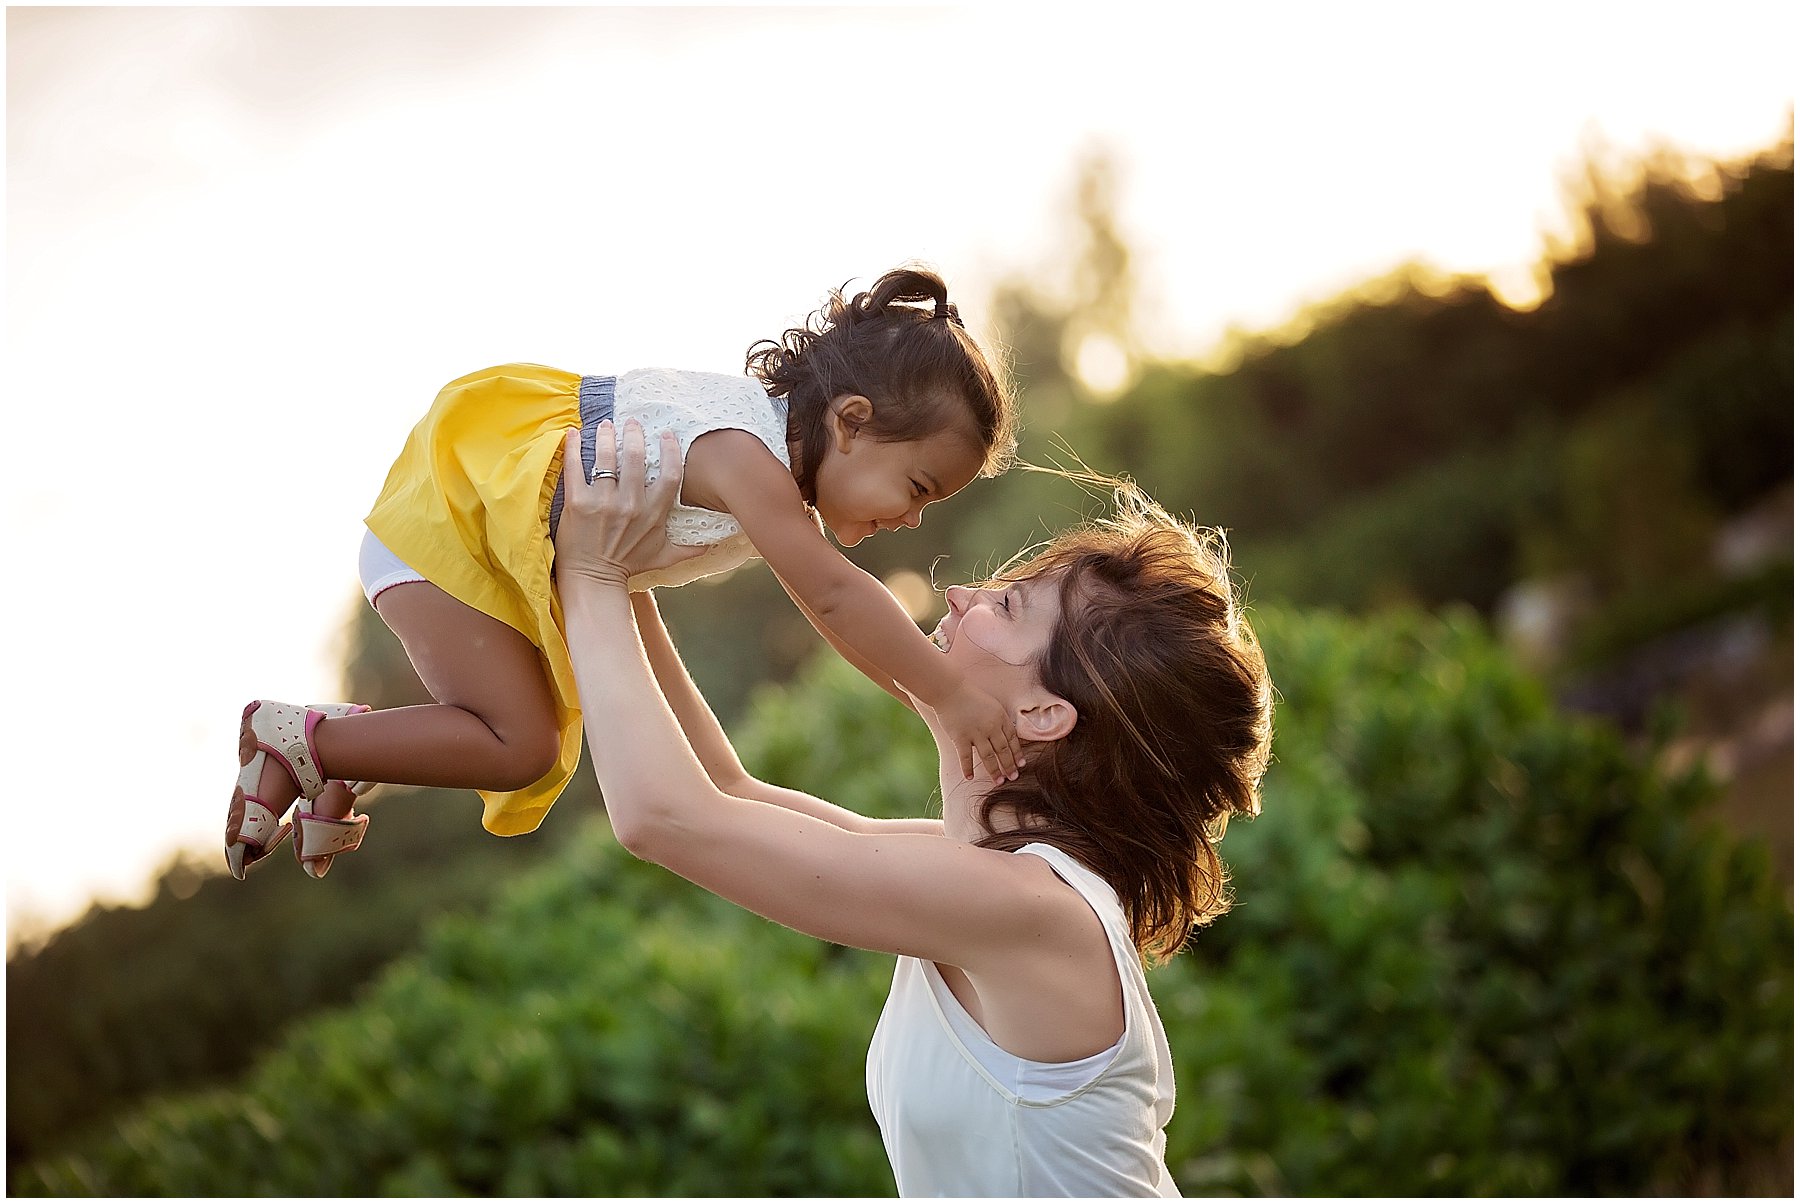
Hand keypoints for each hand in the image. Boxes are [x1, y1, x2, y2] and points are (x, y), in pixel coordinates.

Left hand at [553, 420, 704, 586]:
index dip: (670, 451)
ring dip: (606, 436)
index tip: (666, 435)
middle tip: (631, 422)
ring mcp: (602, 503)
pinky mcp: (577, 503)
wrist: (593, 580)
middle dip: (634, 434)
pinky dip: (572, 447)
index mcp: (653, 514)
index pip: (669, 474)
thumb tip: (716, 545)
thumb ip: (690, 549)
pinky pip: (575, 467)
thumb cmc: (628, 566)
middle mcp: (630, 505)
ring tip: (606, 425)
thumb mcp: (664, 557)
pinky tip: (572, 433)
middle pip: (636, 458)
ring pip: (606, 458)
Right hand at [934, 682, 1023, 785]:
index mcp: (1000, 718)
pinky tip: (969, 778)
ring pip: (989, 757)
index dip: (1017, 754)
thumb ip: (999, 720)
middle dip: (1009, 766)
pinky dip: (967, 768)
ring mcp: (975, 733)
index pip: (1013, 740)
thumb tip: (1007, 736)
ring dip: (994, 771)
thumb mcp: (992, 704)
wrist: (950, 690)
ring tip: (998, 782)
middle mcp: (991, 727)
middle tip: (1013, 777)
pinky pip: (965, 757)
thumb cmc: (970, 695)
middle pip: (1003, 751)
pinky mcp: (960, 737)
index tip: (1021, 765)